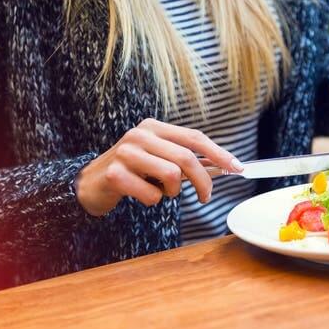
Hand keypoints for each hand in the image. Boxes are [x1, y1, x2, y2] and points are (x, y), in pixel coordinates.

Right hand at [76, 119, 243, 215]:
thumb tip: (222, 166)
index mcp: (154, 127)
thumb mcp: (157, 158)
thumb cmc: (132, 171)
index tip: (237, 168)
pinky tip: (141, 195)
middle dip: (203, 182)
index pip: (194, 137)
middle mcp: (140, 135)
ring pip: (171, 175)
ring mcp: (126, 153)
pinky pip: (152, 195)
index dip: (218, 153)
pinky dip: (153, 201)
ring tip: (162, 192)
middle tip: (205, 197)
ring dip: (172, 192)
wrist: (91, 183)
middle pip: (186, 158)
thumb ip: (184, 158)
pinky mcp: (116, 174)